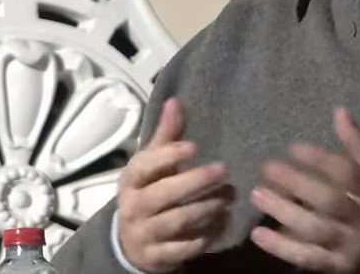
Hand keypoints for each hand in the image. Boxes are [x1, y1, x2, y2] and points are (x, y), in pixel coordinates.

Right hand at [118, 98, 233, 272]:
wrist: (131, 241)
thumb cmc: (148, 192)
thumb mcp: (153, 165)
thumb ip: (166, 136)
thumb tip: (175, 100)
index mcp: (130, 180)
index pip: (144, 165)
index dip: (168, 156)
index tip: (195, 146)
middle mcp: (133, 207)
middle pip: (161, 195)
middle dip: (193, 182)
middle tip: (223, 170)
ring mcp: (143, 234)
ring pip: (175, 222)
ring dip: (204, 209)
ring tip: (228, 197)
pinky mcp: (157, 257)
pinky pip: (182, 249)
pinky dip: (204, 237)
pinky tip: (223, 224)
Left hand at [249, 107, 359, 272]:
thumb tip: (339, 112)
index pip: (349, 175)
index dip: (321, 160)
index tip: (293, 147)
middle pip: (329, 202)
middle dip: (297, 184)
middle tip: (267, 167)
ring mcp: (351, 247)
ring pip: (314, 231)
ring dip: (283, 212)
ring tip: (257, 194)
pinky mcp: (338, 267)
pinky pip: (308, 258)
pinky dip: (282, 249)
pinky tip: (258, 234)